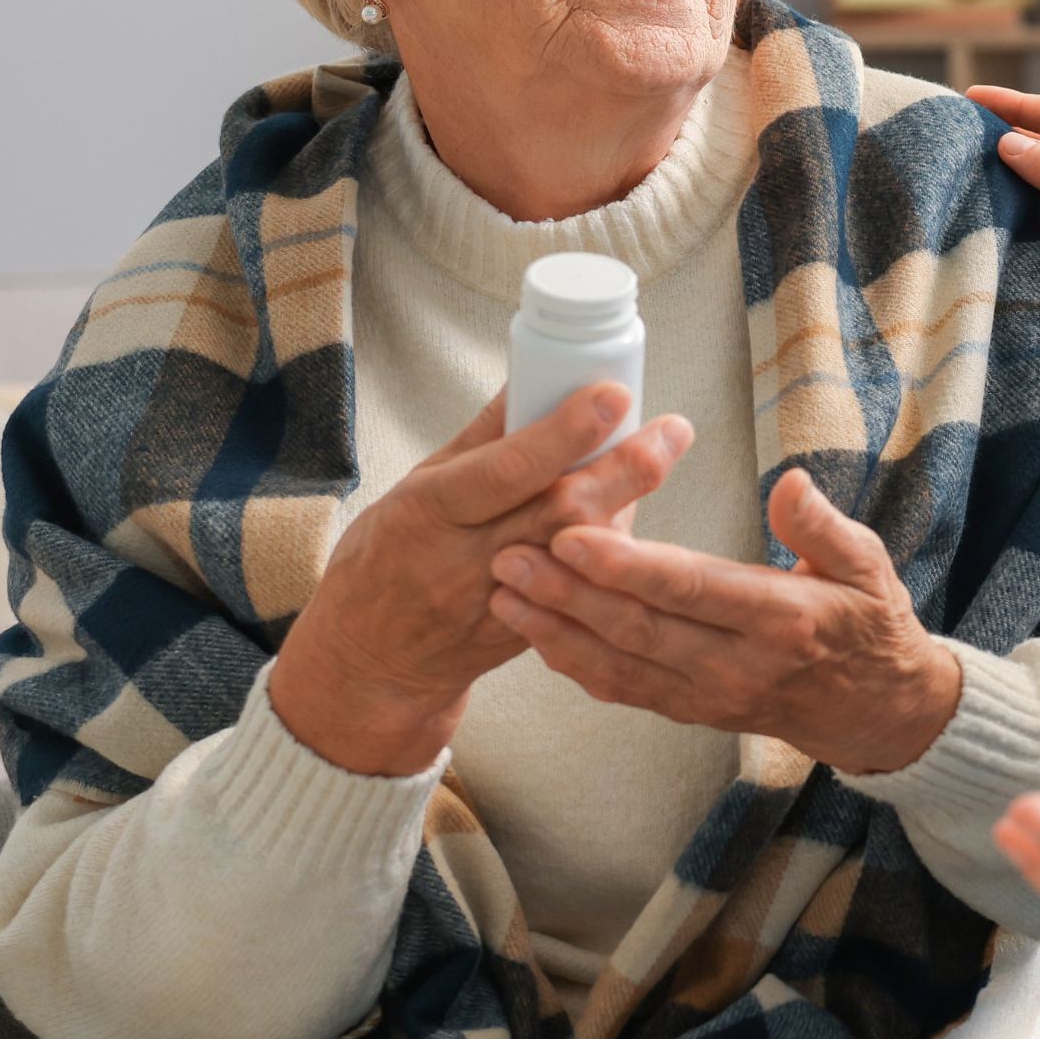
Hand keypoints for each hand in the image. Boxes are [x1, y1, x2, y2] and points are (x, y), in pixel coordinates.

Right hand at [269, 383, 690, 779]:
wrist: (368, 663)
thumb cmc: (387, 558)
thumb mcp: (414, 488)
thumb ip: (480, 439)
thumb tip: (532, 375)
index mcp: (430, 513)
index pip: (507, 471)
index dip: (564, 434)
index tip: (613, 396)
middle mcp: (464, 562)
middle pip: (559, 515)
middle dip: (624, 470)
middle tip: (672, 430)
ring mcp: (497, 607)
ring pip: (579, 556)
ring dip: (626, 506)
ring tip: (659, 453)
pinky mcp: (523, 639)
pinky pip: (579, 592)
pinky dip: (609, 549)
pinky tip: (628, 512)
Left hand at [489, 466, 962, 773]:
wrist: (874, 710)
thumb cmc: (868, 622)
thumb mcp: (868, 564)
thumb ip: (822, 525)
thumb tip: (789, 483)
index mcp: (780, 620)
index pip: (691, 590)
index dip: (628, 566)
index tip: (574, 534)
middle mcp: (736, 666)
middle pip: (639, 630)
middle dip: (568, 593)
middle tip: (512, 555)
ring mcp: (708, 696)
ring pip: (620, 665)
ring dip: (557, 630)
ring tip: (504, 592)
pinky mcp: (690, 711)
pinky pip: (624, 691)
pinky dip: (576, 665)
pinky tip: (537, 634)